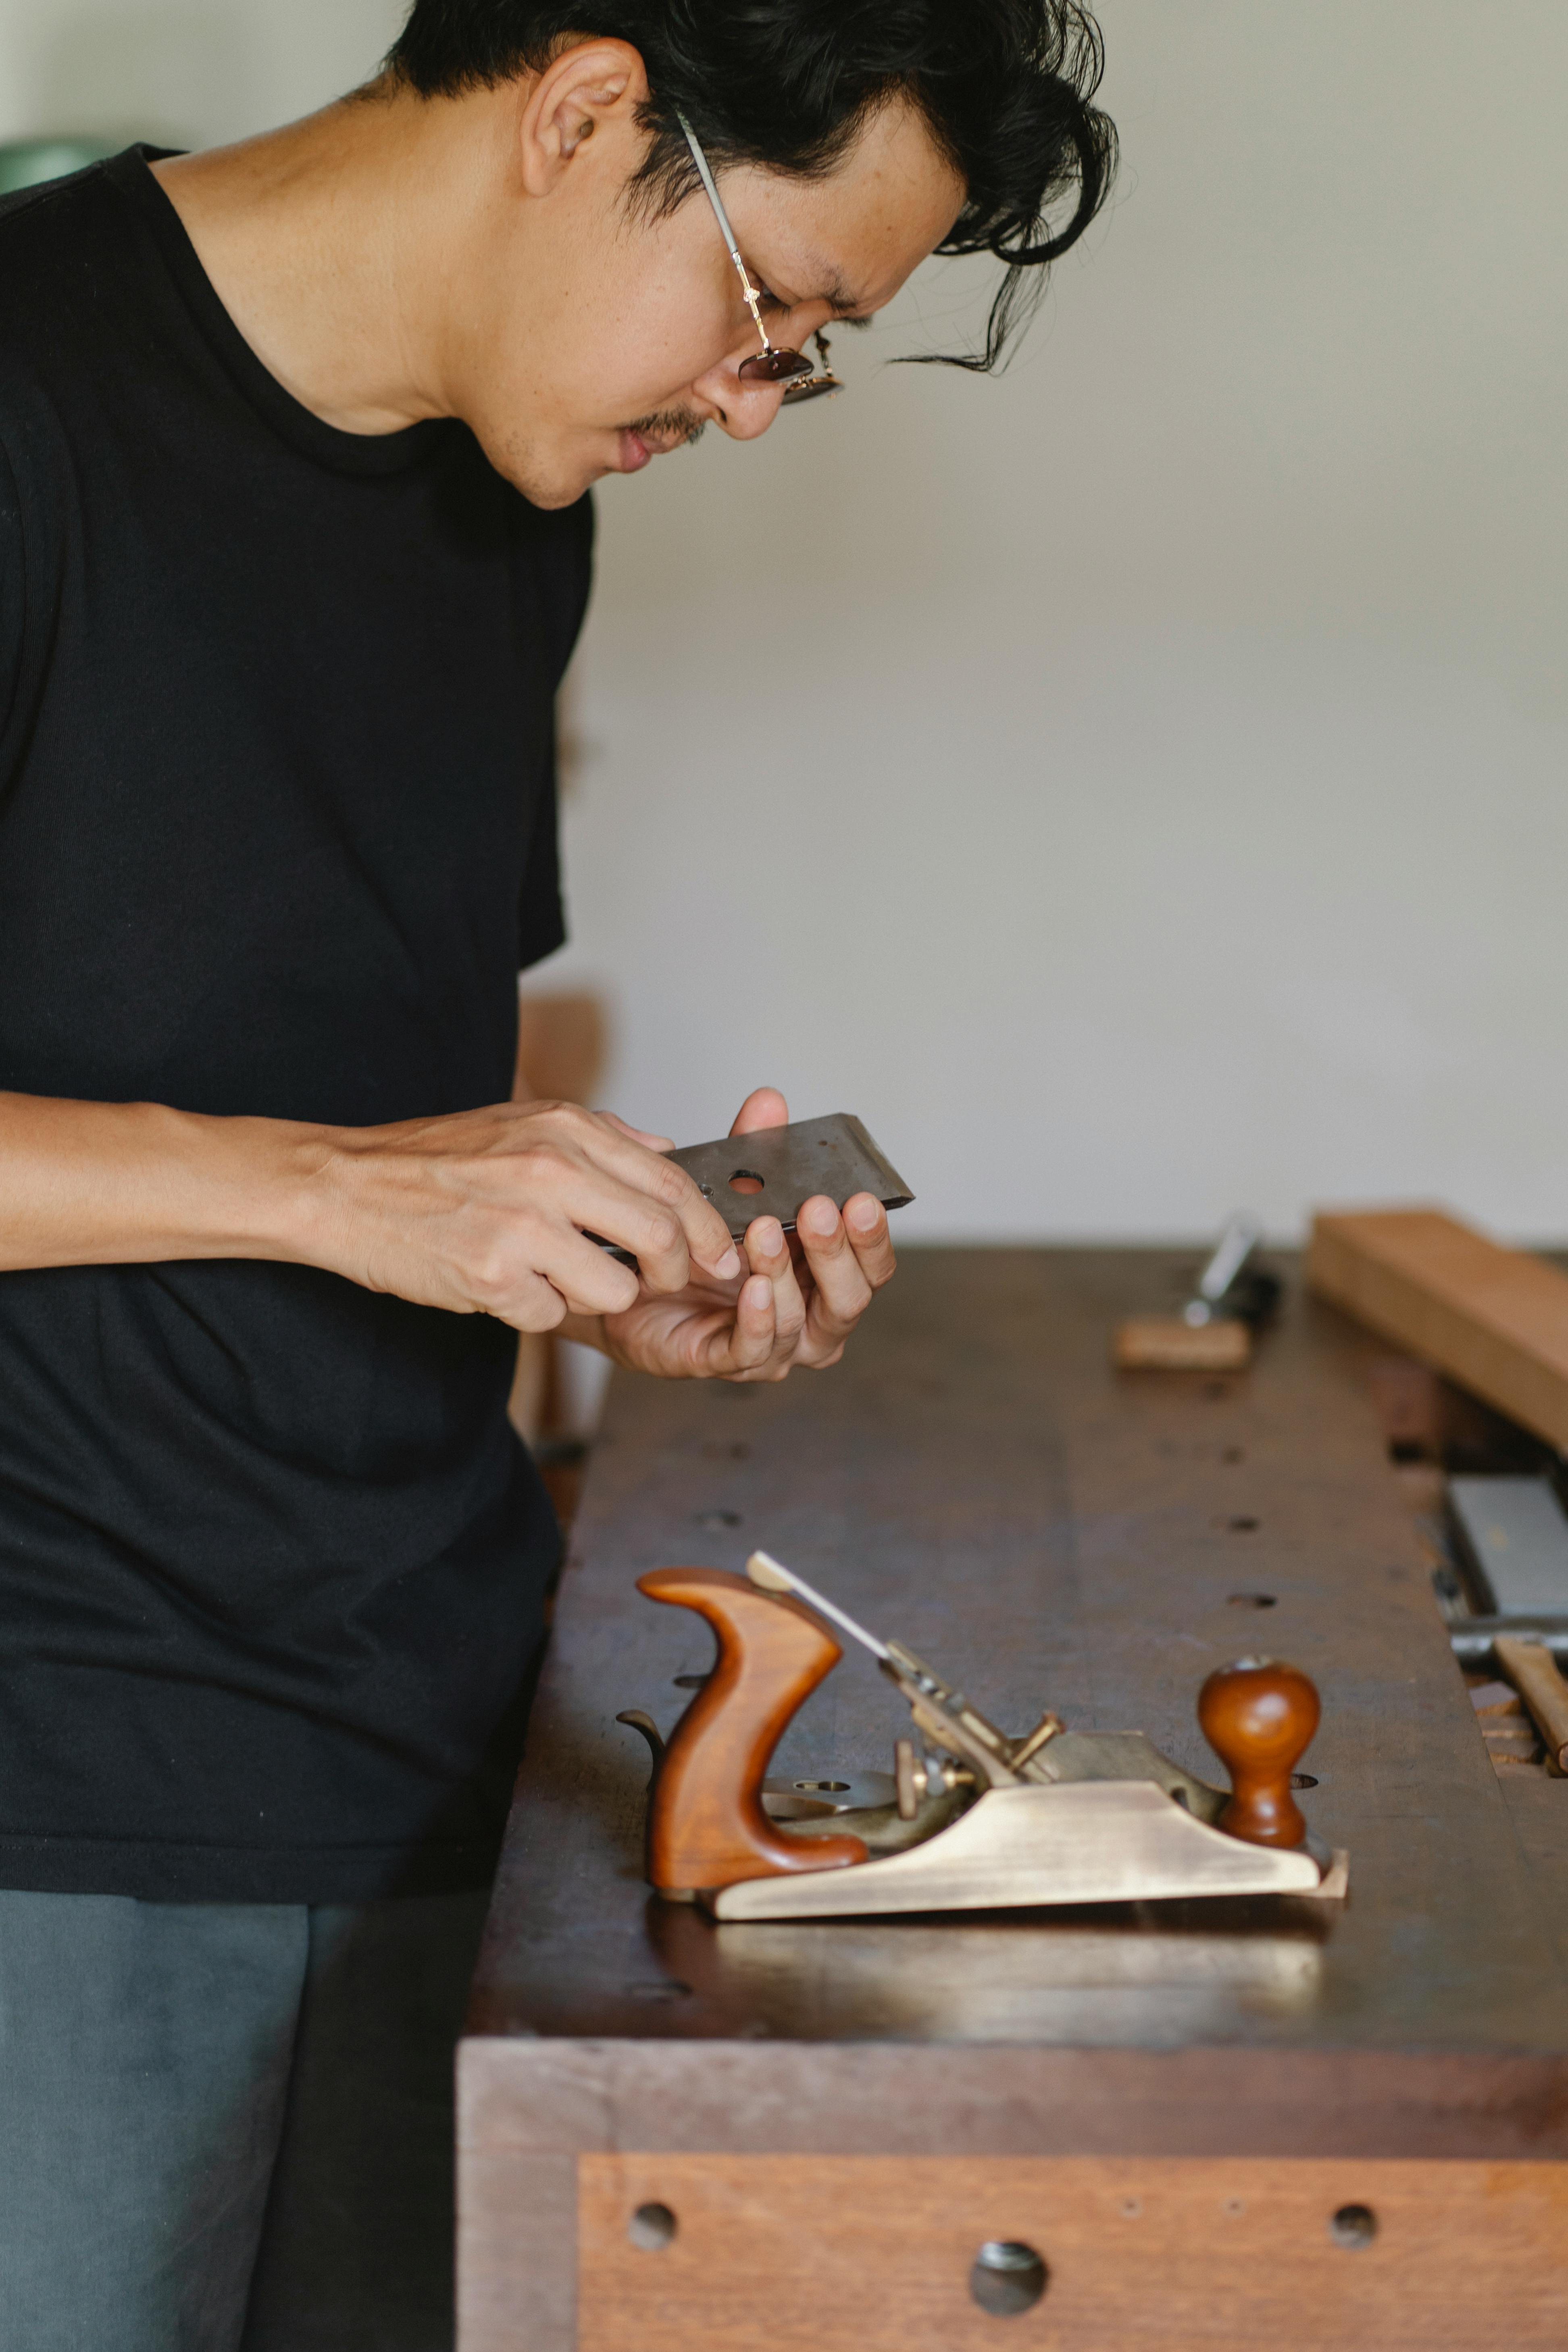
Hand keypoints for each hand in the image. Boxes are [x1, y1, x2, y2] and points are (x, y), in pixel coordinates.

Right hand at [308, 1098, 741, 1329]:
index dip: (707, 1228)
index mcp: (566, 1129)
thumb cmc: (435, 1159)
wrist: (347, 1187)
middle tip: (654, 1283)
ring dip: (593, 1296)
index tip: (720, 1257)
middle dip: (670, 1273)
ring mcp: (521, 1225)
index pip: (671, 1182)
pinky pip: (551, 1315)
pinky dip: (535, 1311)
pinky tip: (502, 1284)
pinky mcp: (490, 1274)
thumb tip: (667, 1151)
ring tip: (550, 1275)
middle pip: (660, 1238)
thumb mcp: (523, 1122)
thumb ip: (602, 1138)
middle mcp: (551, 1171)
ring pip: (613, 1289)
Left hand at [585, 1088, 896, 1380]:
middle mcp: (811, 1320)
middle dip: (836, 1251)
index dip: (871, 1236)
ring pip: (800, 1322)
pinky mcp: (726, 1362)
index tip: (861, 1196)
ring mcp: (775, 1348)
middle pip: (849, 1299)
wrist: (629, 1285)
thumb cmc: (694, 1242)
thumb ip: (754, 1152)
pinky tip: (751, 1288)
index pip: (871, 1266)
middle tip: (818, 1208)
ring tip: (763, 1232)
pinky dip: (756, 1319)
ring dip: (783, 1273)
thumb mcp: (728, 1190)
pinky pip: (752, 1350)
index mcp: (825, 1278)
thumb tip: (769, 1101)